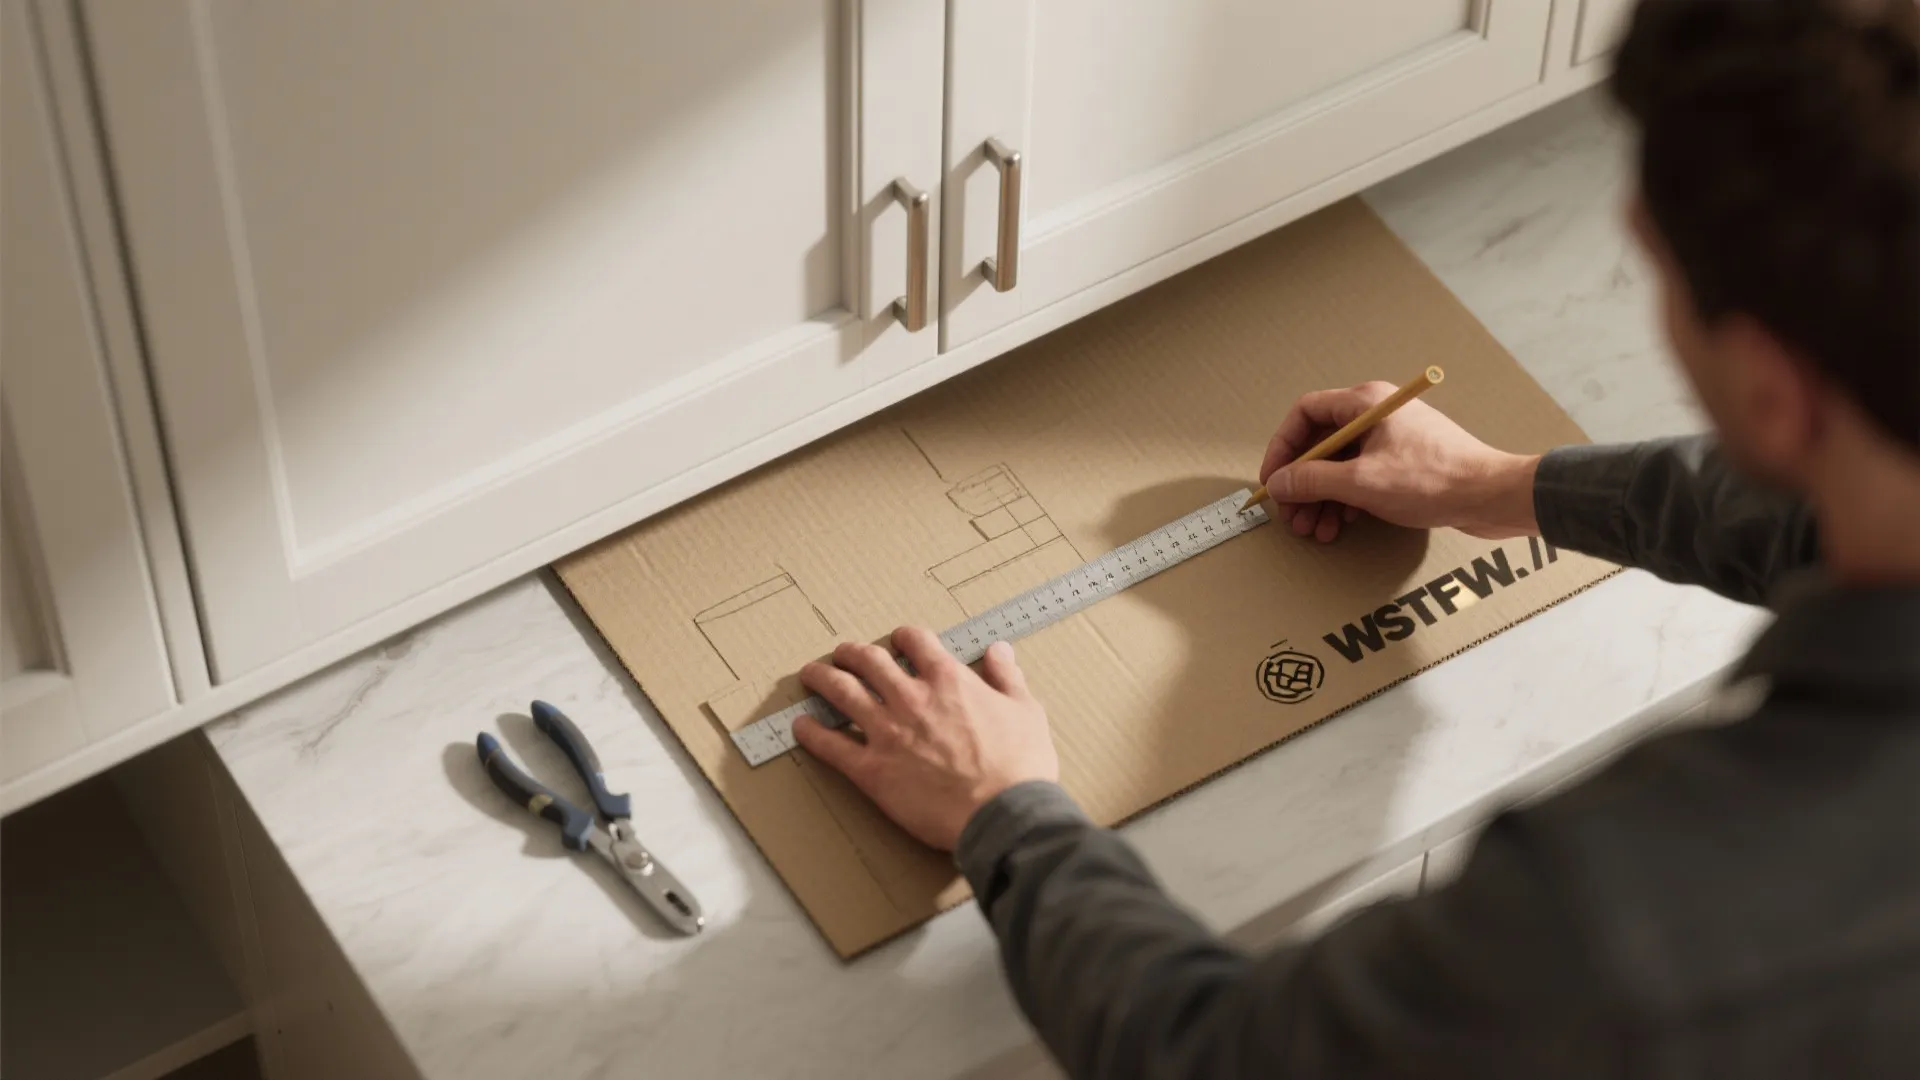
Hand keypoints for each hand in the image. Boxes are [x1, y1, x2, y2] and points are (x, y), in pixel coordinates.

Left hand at [792, 628, 1058, 850]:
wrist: (1002, 814)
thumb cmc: (1020, 767)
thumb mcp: (1026, 711)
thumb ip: (1007, 677)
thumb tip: (999, 650)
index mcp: (948, 680)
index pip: (916, 642)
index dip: (904, 637)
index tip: (899, 640)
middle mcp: (912, 698)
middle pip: (870, 661)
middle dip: (853, 653)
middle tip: (843, 653)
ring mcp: (888, 733)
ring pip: (843, 693)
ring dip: (823, 678)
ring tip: (811, 674)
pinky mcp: (872, 770)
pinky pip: (832, 746)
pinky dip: (812, 734)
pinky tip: (800, 727)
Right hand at [1258, 382, 1542, 541]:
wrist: (1490, 496)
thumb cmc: (1434, 479)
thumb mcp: (1361, 483)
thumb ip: (1313, 480)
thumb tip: (1280, 483)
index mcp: (1365, 403)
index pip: (1305, 413)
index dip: (1282, 447)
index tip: (1274, 479)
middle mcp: (1376, 414)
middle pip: (1321, 442)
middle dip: (1302, 482)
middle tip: (1293, 515)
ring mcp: (1391, 438)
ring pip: (1341, 464)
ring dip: (1322, 497)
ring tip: (1315, 529)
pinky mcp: (1405, 461)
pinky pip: (1362, 475)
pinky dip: (1346, 499)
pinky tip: (1343, 523)